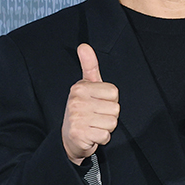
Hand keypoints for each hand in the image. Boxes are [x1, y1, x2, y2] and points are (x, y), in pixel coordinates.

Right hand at [61, 43, 119, 164]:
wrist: (69, 138)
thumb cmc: (82, 109)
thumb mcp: (87, 85)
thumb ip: (89, 65)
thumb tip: (84, 46)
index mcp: (80, 87)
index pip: (114, 92)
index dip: (110, 100)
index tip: (98, 103)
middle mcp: (77, 100)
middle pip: (115, 108)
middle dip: (109, 115)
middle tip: (96, 116)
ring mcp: (77, 117)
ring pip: (112, 122)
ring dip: (106, 127)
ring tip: (94, 125)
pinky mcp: (79, 134)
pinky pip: (105, 136)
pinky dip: (101, 138)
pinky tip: (91, 135)